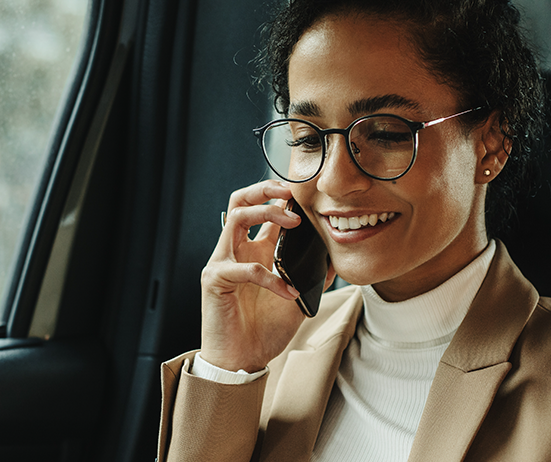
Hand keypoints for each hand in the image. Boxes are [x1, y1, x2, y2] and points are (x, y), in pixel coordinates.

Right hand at [199, 180, 308, 372]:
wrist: (241, 361)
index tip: (305, 195)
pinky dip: (271, 278)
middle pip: (241, 200)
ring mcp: (222, 262)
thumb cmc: (263, 331)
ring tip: (294, 224)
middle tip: (291, 192)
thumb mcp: (298, 300)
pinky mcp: (215, 280)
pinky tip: (289, 292)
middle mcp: (237, 251)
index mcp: (255, 251)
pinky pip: (245, 268)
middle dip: (266, 189)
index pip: (262, 210)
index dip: (280, 196)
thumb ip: (313, 278)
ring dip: (267, 214)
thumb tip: (336, 260)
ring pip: (237, 217)